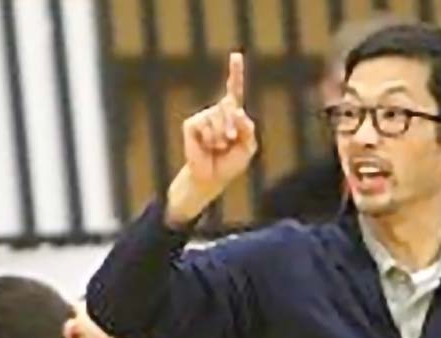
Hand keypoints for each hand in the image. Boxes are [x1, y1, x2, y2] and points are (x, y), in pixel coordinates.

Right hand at [165, 52, 258, 226]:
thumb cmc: (230, 163)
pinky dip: (210, 139)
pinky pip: (205, 126)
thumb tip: (236, 110)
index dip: (235, 72)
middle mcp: (217, 112)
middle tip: (230, 142)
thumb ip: (248, 128)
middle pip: (230, 107)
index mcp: (232, 115)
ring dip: (222, 137)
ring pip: (218, 118)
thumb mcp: (248, 147)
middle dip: (234, 127)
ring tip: (218, 147)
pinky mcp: (191, 125)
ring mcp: (203, 117)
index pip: (234, 90)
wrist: (211, 178)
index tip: (236, 55)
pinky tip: (207, 146)